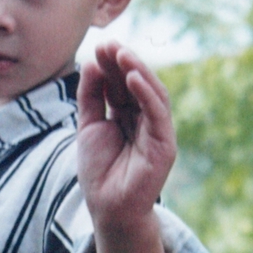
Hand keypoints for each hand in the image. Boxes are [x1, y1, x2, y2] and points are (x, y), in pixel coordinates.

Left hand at [77, 43, 175, 230]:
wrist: (108, 209)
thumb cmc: (99, 171)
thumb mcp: (88, 126)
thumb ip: (90, 95)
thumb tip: (89, 62)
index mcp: (127, 114)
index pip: (121, 82)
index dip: (111, 64)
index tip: (99, 45)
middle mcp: (145, 119)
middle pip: (136, 83)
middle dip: (123, 62)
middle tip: (109, 43)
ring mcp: (157, 130)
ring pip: (151, 93)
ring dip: (137, 70)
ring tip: (121, 53)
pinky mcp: (165, 144)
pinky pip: (158, 113)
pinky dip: (147, 93)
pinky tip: (133, 77)